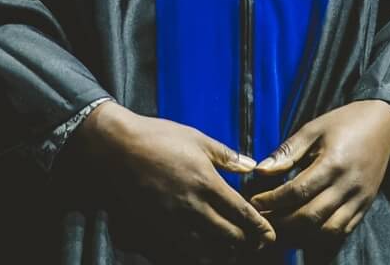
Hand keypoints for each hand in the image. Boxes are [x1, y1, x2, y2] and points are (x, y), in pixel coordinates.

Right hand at [69, 101, 274, 259]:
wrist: (119, 147)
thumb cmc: (160, 137)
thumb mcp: (198, 138)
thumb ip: (227, 156)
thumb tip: (252, 165)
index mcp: (206, 182)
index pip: (240, 212)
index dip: (258, 227)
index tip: (270, 234)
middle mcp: (193, 205)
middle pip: (228, 234)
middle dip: (246, 242)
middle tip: (257, 244)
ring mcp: (174, 218)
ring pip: (207, 246)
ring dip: (224, 250)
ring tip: (235, 250)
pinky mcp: (158, 224)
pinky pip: (184, 246)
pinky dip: (200, 251)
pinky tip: (207, 250)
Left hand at [247, 100, 389, 249]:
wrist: (384, 126)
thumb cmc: (345, 123)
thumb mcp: (313, 128)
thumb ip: (288, 151)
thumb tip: (261, 170)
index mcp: (332, 163)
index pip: (297, 191)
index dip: (272, 200)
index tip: (255, 201)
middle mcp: (347, 186)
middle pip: (310, 216)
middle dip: (282, 220)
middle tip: (263, 217)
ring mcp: (358, 199)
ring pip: (327, 229)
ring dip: (301, 233)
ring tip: (282, 225)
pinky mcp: (365, 206)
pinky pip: (343, 230)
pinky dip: (322, 234)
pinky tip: (305, 228)